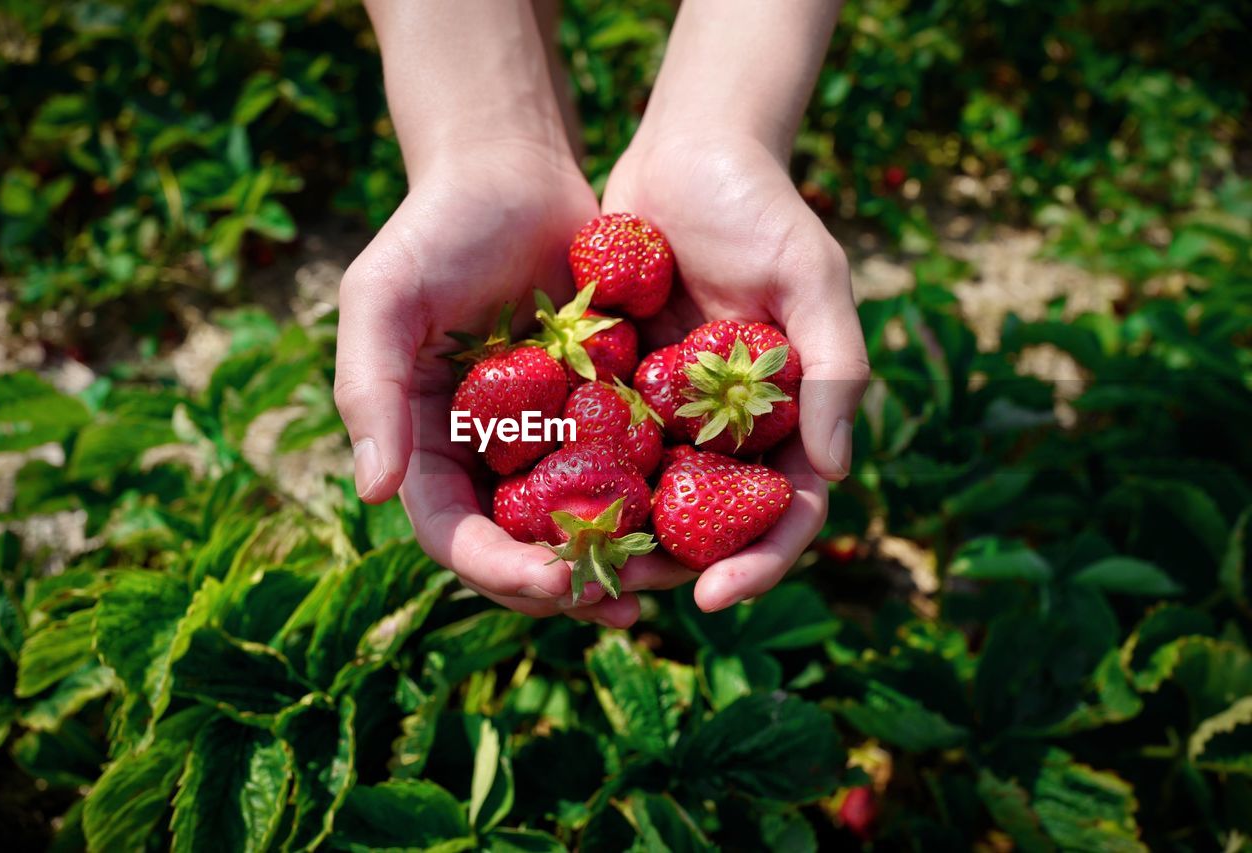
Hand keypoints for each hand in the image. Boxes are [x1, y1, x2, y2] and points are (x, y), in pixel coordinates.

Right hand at [334, 144, 684, 627]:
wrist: (512, 173)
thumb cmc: (435, 229)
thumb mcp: (383, 298)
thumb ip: (370, 390)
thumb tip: (375, 492)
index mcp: (427, 446)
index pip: (455, 534)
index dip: (499, 570)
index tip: (554, 582)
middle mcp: (485, 457)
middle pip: (521, 547)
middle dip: (569, 585)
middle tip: (626, 601)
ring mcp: (544, 438)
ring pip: (580, 523)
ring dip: (621, 558)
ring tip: (672, 578)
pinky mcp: (597, 411)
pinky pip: (625, 468)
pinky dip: (655, 498)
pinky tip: (700, 515)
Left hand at [602, 130, 869, 611]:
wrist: (689, 156)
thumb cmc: (764, 212)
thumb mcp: (813, 279)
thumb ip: (833, 368)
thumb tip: (836, 469)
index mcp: (788, 421)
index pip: (785, 513)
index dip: (758, 563)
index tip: (712, 598)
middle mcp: (729, 431)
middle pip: (710, 526)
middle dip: (670, 568)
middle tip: (620, 591)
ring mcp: (671, 414)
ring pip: (647, 498)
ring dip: (615, 538)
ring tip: (570, 567)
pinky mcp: (617, 388)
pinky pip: (596, 448)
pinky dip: (574, 480)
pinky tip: (532, 508)